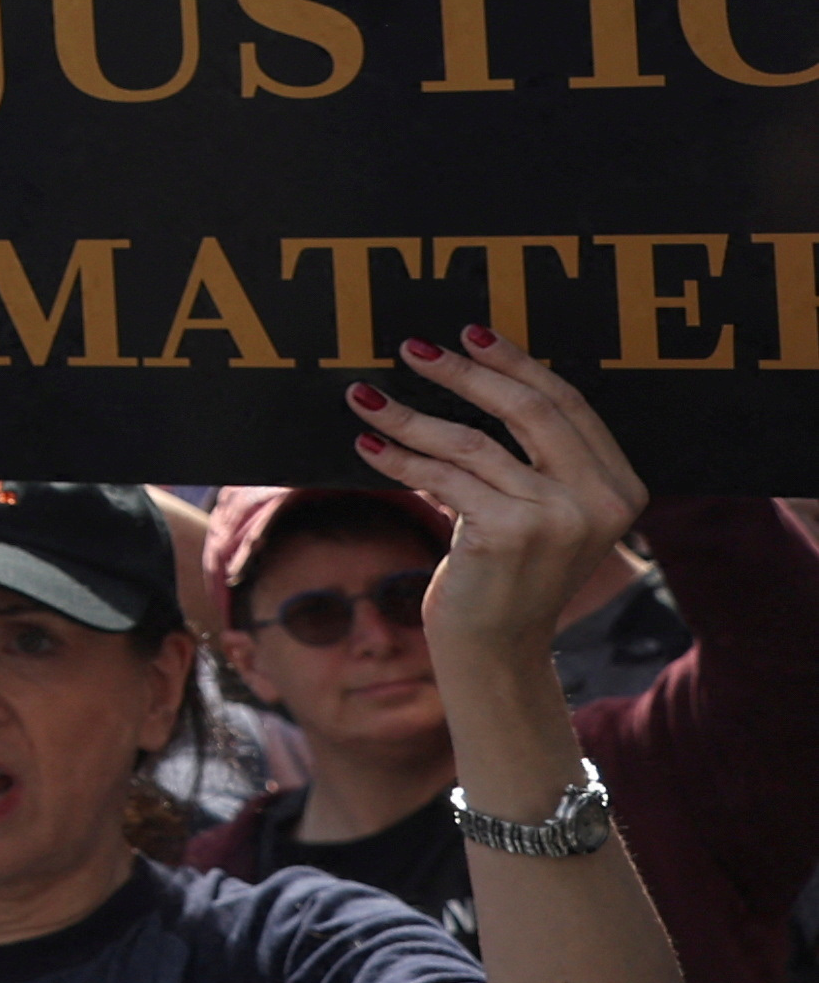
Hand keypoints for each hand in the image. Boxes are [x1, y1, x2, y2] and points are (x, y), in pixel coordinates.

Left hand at [351, 333, 649, 655]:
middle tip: (412, 348)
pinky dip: (397, 457)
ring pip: (471, 442)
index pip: (568, 404)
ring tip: (364, 395)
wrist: (498, 649)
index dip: (518, 363)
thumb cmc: (508, 573)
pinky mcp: (510, 534)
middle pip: (527, 409)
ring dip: (408, 414)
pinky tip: (366, 443)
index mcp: (619, 487)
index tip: (472, 333)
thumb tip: (472, 380)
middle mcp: (600, 500)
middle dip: (464, 372)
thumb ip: (529, 459)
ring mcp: (558, 518)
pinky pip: (441, 477)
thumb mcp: (538, 512)